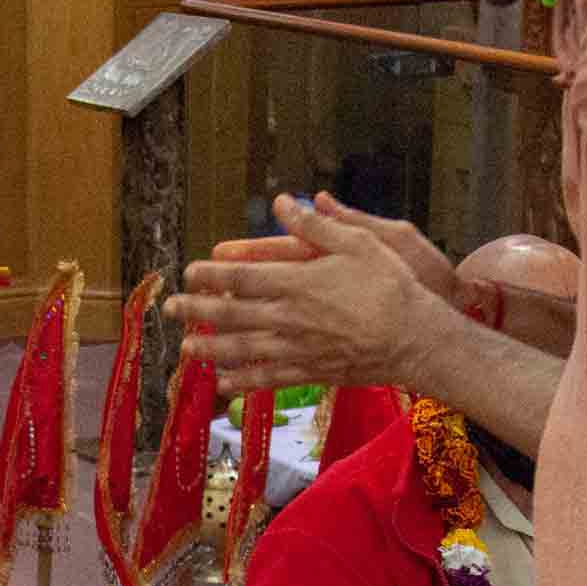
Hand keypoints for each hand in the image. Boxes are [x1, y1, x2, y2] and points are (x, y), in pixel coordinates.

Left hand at [168, 193, 448, 397]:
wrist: (416, 338)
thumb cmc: (391, 284)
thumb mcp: (360, 242)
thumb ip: (317, 224)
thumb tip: (283, 202)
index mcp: (298, 281)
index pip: (242, 277)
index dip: (210, 275)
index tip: (189, 272)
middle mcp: (290, 317)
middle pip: (232, 315)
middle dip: (197, 312)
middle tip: (170, 310)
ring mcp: (298, 349)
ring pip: (243, 350)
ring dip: (210, 350)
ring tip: (185, 349)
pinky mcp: (312, 372)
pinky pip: (269, 378)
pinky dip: (243, 382)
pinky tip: (223, 384)